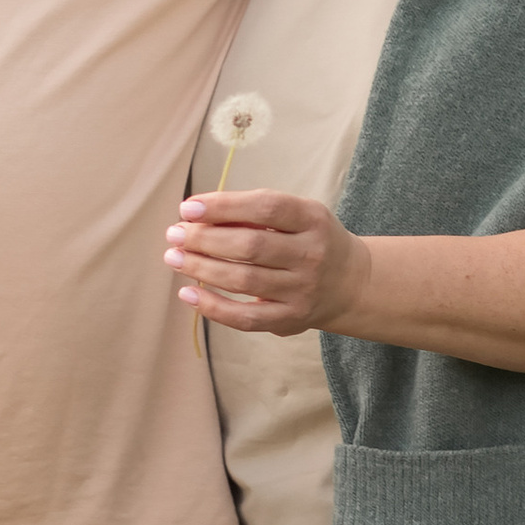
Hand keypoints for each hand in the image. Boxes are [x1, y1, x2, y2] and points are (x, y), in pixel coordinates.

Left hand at [165, 187, 359, 335]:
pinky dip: (213, 307)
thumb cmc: (309, 240)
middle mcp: (311, 254)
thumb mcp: (297, 215)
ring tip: (173, 257)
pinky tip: (188, 294)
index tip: (188, 208)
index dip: (224, 206)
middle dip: (204, 239)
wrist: (350, 283)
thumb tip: (196, 216)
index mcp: (312, 219)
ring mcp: (302, 290)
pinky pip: (246, 318)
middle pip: (250, 246)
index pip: (266, 207)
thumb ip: (254, 213)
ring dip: (201, 268)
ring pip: (243, 281)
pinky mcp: (291, 319)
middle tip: (174, 234)